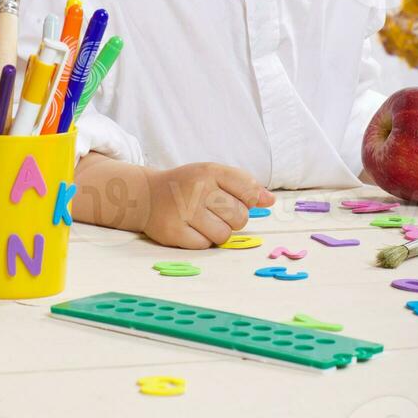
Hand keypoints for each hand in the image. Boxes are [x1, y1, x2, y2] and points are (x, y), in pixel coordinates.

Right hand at [141, 162, 274, 248]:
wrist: (146, 195)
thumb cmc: (188, 185)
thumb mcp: (214, 175)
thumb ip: (244, 185)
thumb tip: (271, 201)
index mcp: (210, 171)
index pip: (249, 189)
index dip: (250, 200)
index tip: (241, 199)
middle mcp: (197, 188)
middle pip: (240, 217)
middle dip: (233, 219)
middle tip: (215, 211)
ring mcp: (184, 211)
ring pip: (224, 235)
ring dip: (218, 232)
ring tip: (203, 220)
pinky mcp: (174, 232)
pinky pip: (205, 246)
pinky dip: (201, 240)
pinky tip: (190, 228)